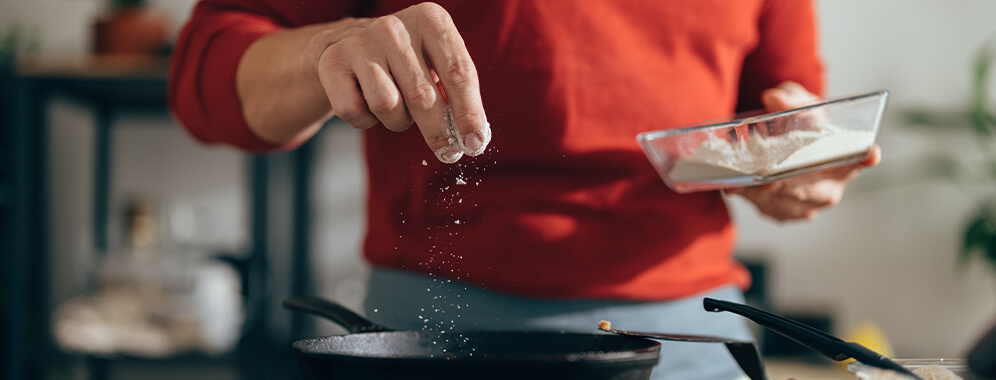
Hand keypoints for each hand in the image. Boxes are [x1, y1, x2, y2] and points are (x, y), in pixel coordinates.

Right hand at [316, 2, 489, 162]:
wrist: (348, 43)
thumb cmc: (407, 62)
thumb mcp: (437, 65)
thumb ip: (457, 95)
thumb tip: (473, 137)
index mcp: (431, 20)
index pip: (458, 73)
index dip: (469, 113)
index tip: (475, 143)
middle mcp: (394, 27)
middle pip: (424, 97)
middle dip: (439, 133)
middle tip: (448, 153)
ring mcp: (361, 42)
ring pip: (388, 107)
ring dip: (398, 121)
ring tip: (397, 108)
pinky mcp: (333, 62)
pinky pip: (357, 113)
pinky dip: (366, 121)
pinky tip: (367, 103)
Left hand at [724, 81, 880, 221]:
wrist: (787, 148)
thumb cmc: (802, 127)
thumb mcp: (800, 107)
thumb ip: (791, 100)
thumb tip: (774, 98)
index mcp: (845, 160)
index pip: (860, 159)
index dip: (865, 157)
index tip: (871, 153)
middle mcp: (831, 187)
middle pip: (812, 191)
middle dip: (788, 186)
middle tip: (769, 180)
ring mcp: (807, 206)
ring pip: (785, 203)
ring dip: (763, 194)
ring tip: (744, 182)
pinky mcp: (782, 213)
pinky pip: (766, 208)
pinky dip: (750, 197)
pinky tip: (735, 186)